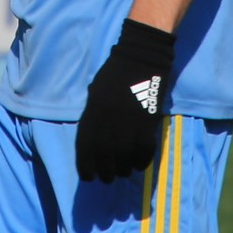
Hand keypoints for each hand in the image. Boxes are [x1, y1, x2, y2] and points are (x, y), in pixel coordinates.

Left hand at [75, 19, 176, 182]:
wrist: (141, 55)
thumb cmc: (116, 71)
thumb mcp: (96, 91)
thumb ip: (93, 115)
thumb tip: (92, 138)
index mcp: (93, 111)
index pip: (85, 147)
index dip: (85, 166)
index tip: (88, 177)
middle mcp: (108, 120)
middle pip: (104, 157)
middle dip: (105, 172)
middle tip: (108, 177)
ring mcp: (128, 121)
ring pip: (124, 157)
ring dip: (123, 169)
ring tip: (123, 172)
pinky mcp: (147, 121)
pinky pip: (143, 150)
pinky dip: (141, 162)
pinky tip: (138, 165)